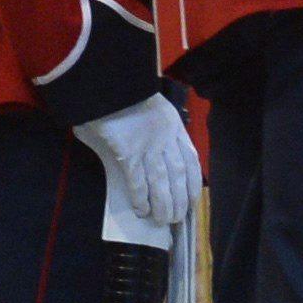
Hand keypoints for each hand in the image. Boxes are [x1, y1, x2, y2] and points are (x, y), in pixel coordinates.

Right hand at [72, 93, 201, 235]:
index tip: (192, 200)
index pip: (190, 161)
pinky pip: (137, 180)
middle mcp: (165, 138)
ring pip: (161, 182)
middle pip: (178, 176)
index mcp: (173, 126)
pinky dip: (140, 197)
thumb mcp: (149, 108)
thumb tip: (147, 150)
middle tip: (175, 218)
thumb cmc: (124, 93)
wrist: (109, 82)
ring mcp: (147, 146)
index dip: (193, 184)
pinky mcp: (127, 151)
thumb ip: (152, 128)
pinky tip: (141, 210)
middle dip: (179, 200)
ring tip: (161, 220)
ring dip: (163, 204)